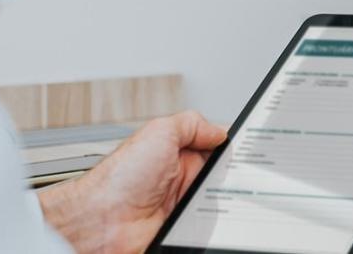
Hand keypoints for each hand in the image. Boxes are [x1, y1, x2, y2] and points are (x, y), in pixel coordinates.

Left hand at [37, 110, 228, 253]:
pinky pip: (212, 224)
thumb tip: (219, 131)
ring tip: (216, 195)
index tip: (252, 146)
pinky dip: (216, 222)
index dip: (234, 145)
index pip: (217, 145)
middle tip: (238, 172)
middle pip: (226, 173)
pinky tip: (210, 215)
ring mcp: (186, 204)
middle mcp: (184, 178)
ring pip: (224, 200)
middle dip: (236, 173)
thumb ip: (191, 124)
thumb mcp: (158, 132)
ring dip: (225, 199)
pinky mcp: (186, 228)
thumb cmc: (118, 179)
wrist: (101, 222)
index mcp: (179, 152)